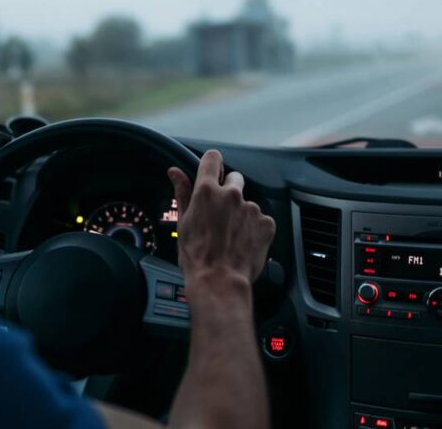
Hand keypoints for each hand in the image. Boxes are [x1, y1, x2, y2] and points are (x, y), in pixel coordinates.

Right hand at [167, 150, 274, 287]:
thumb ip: (182, 192)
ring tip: (231, 236)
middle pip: (235, 178)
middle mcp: (231, 195)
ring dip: (241, 213)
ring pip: (247, 202)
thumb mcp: (183, 222)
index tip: (212, 173)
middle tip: (221, 214)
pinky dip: (254, 228)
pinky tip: (243, 242)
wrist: (219, 282)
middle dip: (229, 191)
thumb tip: (175, 172)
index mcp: (207, 192)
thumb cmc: (197, 256)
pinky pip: (260, 219)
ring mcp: (251, 208)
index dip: (212, 165)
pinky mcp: (266, 223)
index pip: (213, 159)